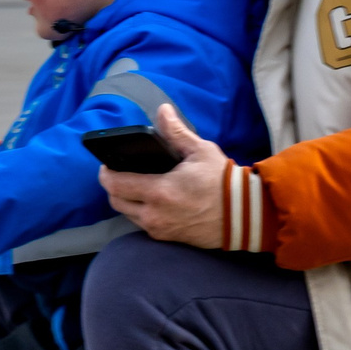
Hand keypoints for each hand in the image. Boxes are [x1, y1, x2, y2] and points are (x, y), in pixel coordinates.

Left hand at [100, 103, 229, 247]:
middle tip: (120, 173)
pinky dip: (141, 212)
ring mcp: (160, 229)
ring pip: (128, 215)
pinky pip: (143, 225)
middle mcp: (154, 214)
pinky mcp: (168, 238)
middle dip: (113, 187)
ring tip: (135, 185)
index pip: (115, 184)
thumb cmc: (223, 181)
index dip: (105, 173)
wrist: (245, 215)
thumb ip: (176, 132)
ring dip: (126, 201)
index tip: (106, 164)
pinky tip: (150, 200)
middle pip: (116, 202)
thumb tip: (162, 110)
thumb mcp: (200, 151)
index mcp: (159, 192)